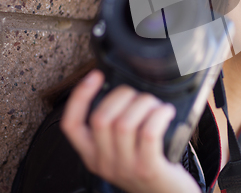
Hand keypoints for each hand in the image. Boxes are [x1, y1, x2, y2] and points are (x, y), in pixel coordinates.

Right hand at [60, 70, 200, 192]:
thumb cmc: (149, 167)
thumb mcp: (123, 150)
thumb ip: (117, 127)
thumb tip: (123, 91)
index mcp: (92, 155)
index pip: (71, 125)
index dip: (79, 96)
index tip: (95, 75)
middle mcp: (104, 162)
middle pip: (100, 118)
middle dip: (123, 96)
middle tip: (141, 96)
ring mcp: (125, 167)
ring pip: (124, 123)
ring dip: (144, 104)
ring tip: (157, 106)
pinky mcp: (148, 169)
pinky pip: (149, 133)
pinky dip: (159, 115)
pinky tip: (166, 112)